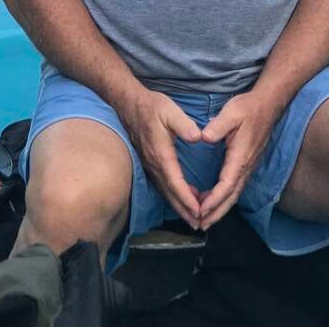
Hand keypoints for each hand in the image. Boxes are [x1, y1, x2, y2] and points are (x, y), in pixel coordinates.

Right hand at [119, 89, 202, 228]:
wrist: (129, 104)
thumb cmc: (151, 106)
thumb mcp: (170, 110)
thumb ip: (184, 124)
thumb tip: (198, 137)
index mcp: (161, 154)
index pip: (175, 182)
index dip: (187, 198)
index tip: (198, 210)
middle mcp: (154, 164)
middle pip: (170, 193)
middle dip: (184, 210)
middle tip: (199, 225)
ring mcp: (151, 165)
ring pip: (165, 191)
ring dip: (179, 206)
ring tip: (193, 218)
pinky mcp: (150, 163)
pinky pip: (163, 185)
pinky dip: (173, 195)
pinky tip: (183, 198)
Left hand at [198, 91, 280, 229]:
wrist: (267, 105)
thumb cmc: (248, 108)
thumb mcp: (231, 112)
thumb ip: (217, 126)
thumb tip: (204, 137)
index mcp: (241, 156)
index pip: (227, 184)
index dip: (214, 199)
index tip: (201, 210)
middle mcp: (246, 165)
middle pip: (232, 196)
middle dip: (216, 213)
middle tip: (200, 225)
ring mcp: (248, 166)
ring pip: (235, 194)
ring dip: (220, 209)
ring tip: (204, 219)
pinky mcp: (247, 164)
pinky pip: (236, 187)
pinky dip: (224, 199)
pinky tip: (214, 202)